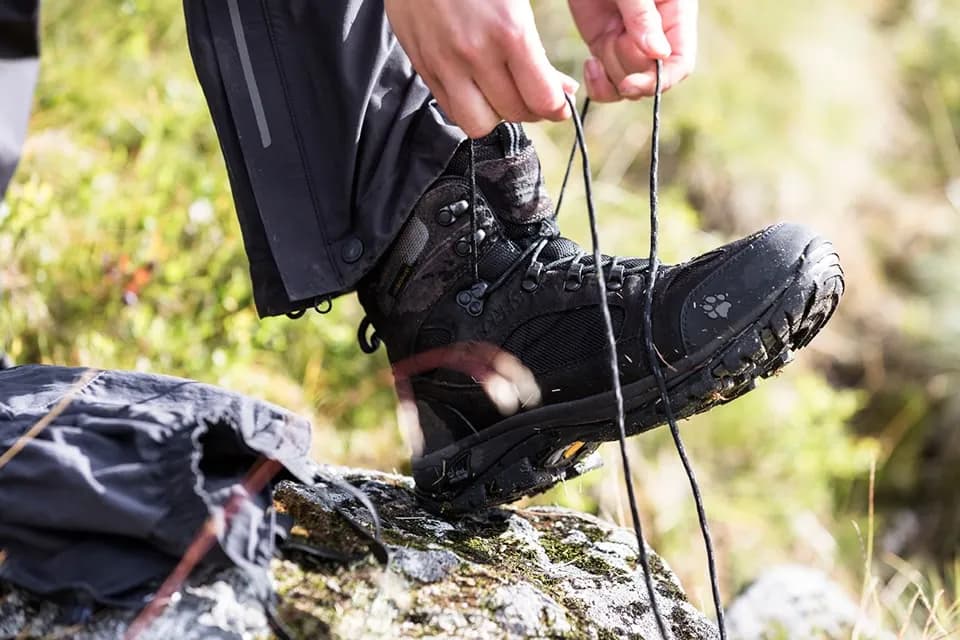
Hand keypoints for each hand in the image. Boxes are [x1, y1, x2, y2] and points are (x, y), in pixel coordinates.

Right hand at [385, 0, 578, 137]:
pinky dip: (468, 107)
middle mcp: (475, 53)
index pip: (541, 99)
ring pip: (479, 123)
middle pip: (514, 115)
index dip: (556, 108)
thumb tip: (557, 88)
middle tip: (534, 94)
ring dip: (496, 115)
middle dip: (530, 110)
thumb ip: (537, 47)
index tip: (559, 104)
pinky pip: (450, 109)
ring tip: (503, 95)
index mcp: (508, 31)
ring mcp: (445, 63)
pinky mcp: (423, 66)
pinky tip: (477, 87)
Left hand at [569, 0, 697, 100]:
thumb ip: (642, 15)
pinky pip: (608, 84)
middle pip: (650, 78)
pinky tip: (590, 67)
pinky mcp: (606, 48)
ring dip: (610, 72)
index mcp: (675, 17)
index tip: (630, 83)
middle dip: (628, 67)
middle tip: (612, 37)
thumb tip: (658, 53)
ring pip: (627, 84)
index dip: (658, 80)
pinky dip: (598, 86)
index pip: (679, 64)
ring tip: (603, 38)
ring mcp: (629, 45)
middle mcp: (656, 37)